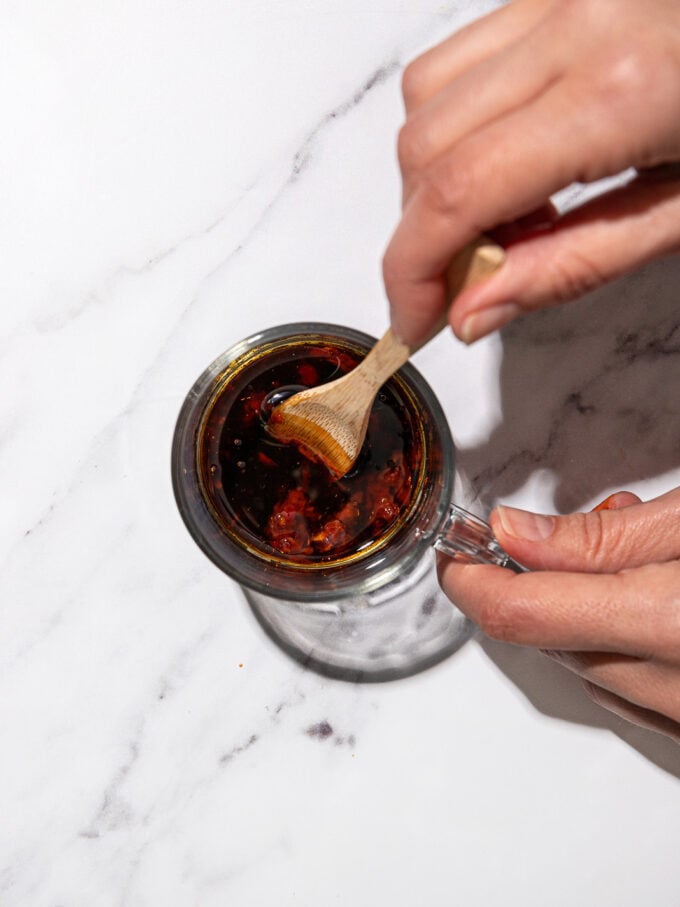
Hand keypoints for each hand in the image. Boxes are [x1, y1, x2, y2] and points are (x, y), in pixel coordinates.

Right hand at [384, 0, 679, 348]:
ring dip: (435, 179)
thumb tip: (473, 311)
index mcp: (623, 92)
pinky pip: (464, 59)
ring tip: (502, 223)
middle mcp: (578, 22)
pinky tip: (514, 165)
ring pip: (427, 96)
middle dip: (424, 233)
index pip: (457, 190)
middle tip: (470, 284)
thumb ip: (573, 265)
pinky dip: (460, 127)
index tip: (413, 320)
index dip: (411, 268)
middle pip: (423, 144)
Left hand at [437, 487, 679, 741]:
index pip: (521, 614)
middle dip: (539, 585)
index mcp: (669, 624)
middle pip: (549, 642)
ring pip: (584, 668)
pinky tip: (655, 605)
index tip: (455, 555)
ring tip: (640, 563)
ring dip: (581, 615)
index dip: (470, 580)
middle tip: (575, 536)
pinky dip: (618, 647)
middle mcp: (674, 690)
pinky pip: (626, 693)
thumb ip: (602, 537)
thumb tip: (513, 534)